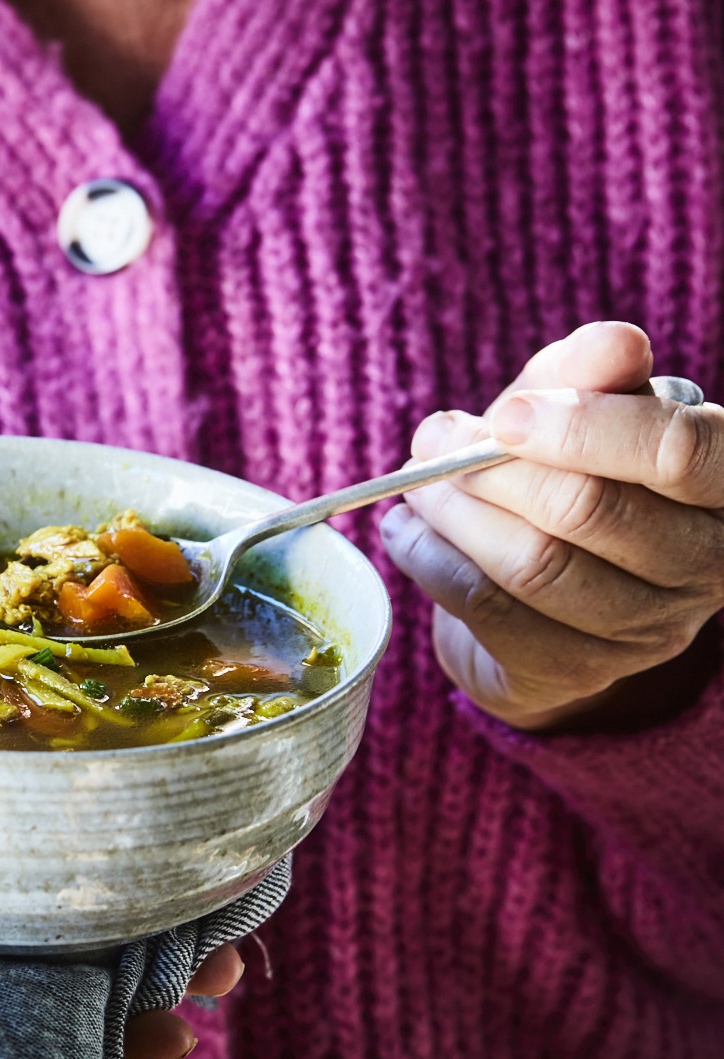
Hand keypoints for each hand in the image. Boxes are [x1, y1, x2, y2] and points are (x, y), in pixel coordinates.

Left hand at [381, 322, 723, 729]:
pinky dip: (432, 561)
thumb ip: (589, 371)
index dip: (585, 426)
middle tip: (435, 440)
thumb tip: (616, 342)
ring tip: (417, 485)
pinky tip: (409, 533)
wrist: (546, 584)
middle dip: (493, 468)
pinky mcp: (577, 670)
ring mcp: (648, 631)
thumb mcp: (579, 406)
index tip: (506, 412)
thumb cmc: (573, 470)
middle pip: (591, 509)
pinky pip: (489, 609)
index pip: (680, 452)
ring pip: (535, 564)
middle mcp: (705, 566)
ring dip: (455, 514)